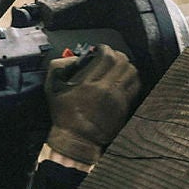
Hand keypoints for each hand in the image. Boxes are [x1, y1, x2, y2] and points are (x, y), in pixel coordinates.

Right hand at [44, 45, 141, 164]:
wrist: (77, 139)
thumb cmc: (64, 116)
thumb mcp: (52, 89)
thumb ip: (58, 68)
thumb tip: (75, 58)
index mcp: (87, 84)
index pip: (106, 56)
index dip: (104, 48)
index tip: (100, 49)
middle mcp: (106, 89)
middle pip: (122, 61)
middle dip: (117, 55)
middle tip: (110, 56)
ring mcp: (118, 99)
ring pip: (132, 72)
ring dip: (126, 66)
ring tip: (118, 67)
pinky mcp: (125, 107)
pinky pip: (136, 86)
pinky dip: (131, 79)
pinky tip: (123, 80)